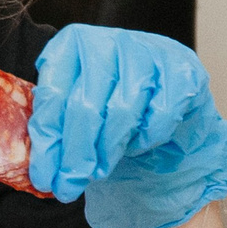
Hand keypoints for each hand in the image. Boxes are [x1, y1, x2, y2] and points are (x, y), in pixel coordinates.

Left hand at [27, 25, 226, 227]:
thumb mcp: (74, 108)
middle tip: (68, 187)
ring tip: (99, 170)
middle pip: (85, 106)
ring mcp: (148, 51)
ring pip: (122, 112)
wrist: (163, 98)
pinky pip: (159, 115)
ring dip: (108, 150)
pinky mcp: (182, 70)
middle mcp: (108, 41)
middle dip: (75, 156)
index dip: (48, 141)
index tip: (45, 177)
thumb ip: (56, 128)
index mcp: (72, 43)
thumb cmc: (110, 103)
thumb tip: (44, 172)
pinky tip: (136, 143)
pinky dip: (146, 138)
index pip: (53, 95)